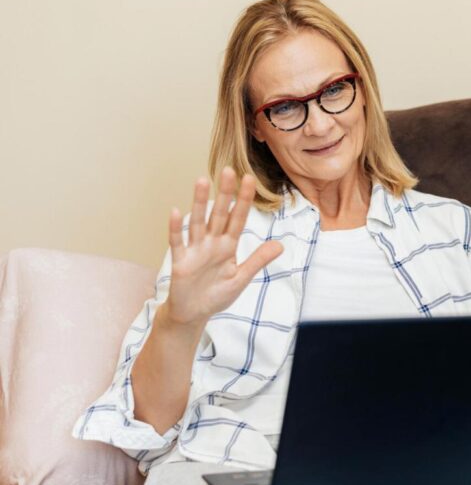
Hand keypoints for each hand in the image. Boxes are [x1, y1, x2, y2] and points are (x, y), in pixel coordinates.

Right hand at [163, 167, 283, 325]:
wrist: (194, 314)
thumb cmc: (216, 295)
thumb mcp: (241, 278)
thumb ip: (258, 260)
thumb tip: (280, 245)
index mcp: (228, 247)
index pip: (238, 219)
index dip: (244, 200)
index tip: (250, 180)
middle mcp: (212, 244)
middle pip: (220, 214)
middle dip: (225, 193)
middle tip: (229, 170)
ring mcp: (195, 251)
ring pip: (198, 222)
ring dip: (199, 202)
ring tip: (201, 180)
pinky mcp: (181, 262)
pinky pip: (178, 243)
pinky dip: (176, 229)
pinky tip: (176, 212)